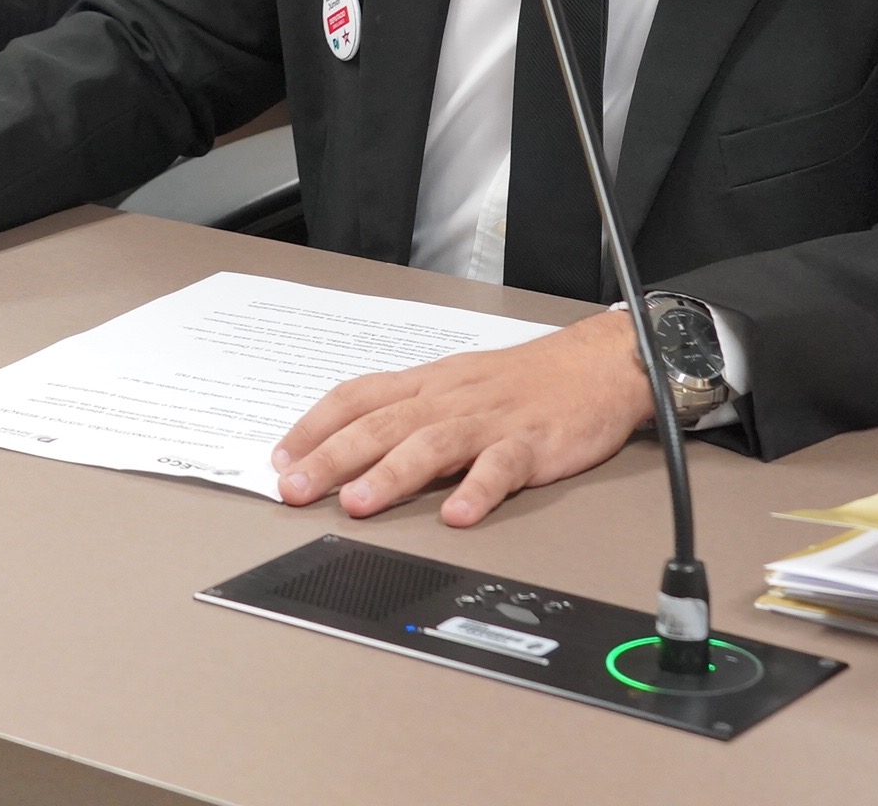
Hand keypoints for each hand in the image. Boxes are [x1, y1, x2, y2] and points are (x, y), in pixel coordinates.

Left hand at [270, 310, 658, 526]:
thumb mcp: (456, 383)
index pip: (358, 396)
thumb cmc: (523, 379)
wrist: (596, 364)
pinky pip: (501, 466)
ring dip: (391, 474)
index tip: (280, 457)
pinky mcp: (532, 443)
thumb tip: (350, 446)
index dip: (315, 425)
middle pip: (382, 423)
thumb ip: (408, 411)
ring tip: (359, 503)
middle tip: (295, 488)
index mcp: (428, 383)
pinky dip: (478, 490)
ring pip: (432, 443)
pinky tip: (458, 514)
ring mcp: (491, 420)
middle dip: (332, 457)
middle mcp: (451, 398)